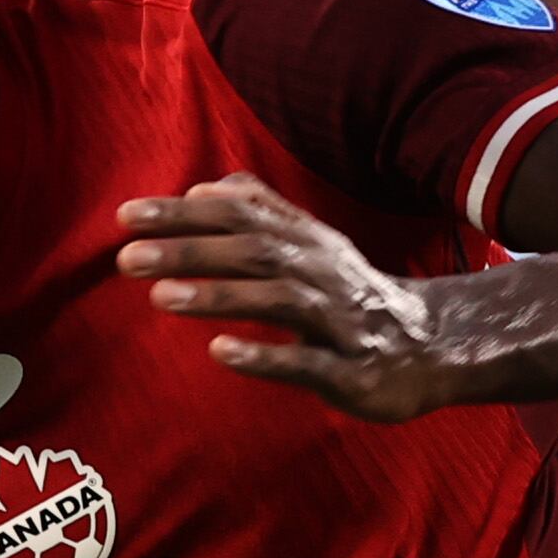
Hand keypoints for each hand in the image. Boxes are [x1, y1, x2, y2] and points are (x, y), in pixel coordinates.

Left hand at [116, 175, 473, 423]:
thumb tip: (202, 187)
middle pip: (252, 251)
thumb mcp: (311, 243)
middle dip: (188, 250)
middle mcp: (321, 272)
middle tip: (125, 256)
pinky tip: (220, 351)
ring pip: (277, 299)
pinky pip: (307, 363)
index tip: (126, 215)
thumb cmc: (351, 293)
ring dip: (218, 296)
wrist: (432, 347)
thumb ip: (261, 211)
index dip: (183, 212)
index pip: (239, 214)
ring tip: (160, 296)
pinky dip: (265, 356)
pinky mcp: (351, 370)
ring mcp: (338, 321)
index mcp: (305, 240)